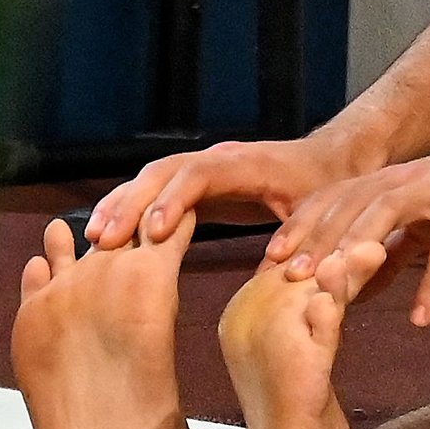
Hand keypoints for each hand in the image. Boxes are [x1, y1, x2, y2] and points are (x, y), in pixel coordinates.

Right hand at [90, 129, 372, 246]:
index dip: (172, 202)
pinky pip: (158, 189)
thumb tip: (286, 270)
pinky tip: (109, 235)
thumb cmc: (330, 190)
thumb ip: (307, 239)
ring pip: (153, 178)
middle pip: (163, 172)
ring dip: (122, 204)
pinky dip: (131, 207)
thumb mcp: (323, 214)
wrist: (336, 160)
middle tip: (104, 242)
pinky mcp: (200, 181)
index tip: (152, 234)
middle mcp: (220, 158)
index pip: (198, 176)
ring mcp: (206, 165)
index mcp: (248, 165)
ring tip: (93, 240)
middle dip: (131, 204)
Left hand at [267, 121, 429, 323]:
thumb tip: (360, 286)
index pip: (336, 197)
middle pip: (351, 205)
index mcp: (397, 179)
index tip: (270, 259)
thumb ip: (398, 249)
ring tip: (337, 291)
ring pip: (388, 215)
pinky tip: (423, 316)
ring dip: (358, 252)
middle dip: (316, 240)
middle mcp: (412, 178)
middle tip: (287, 279)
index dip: (302, 225)